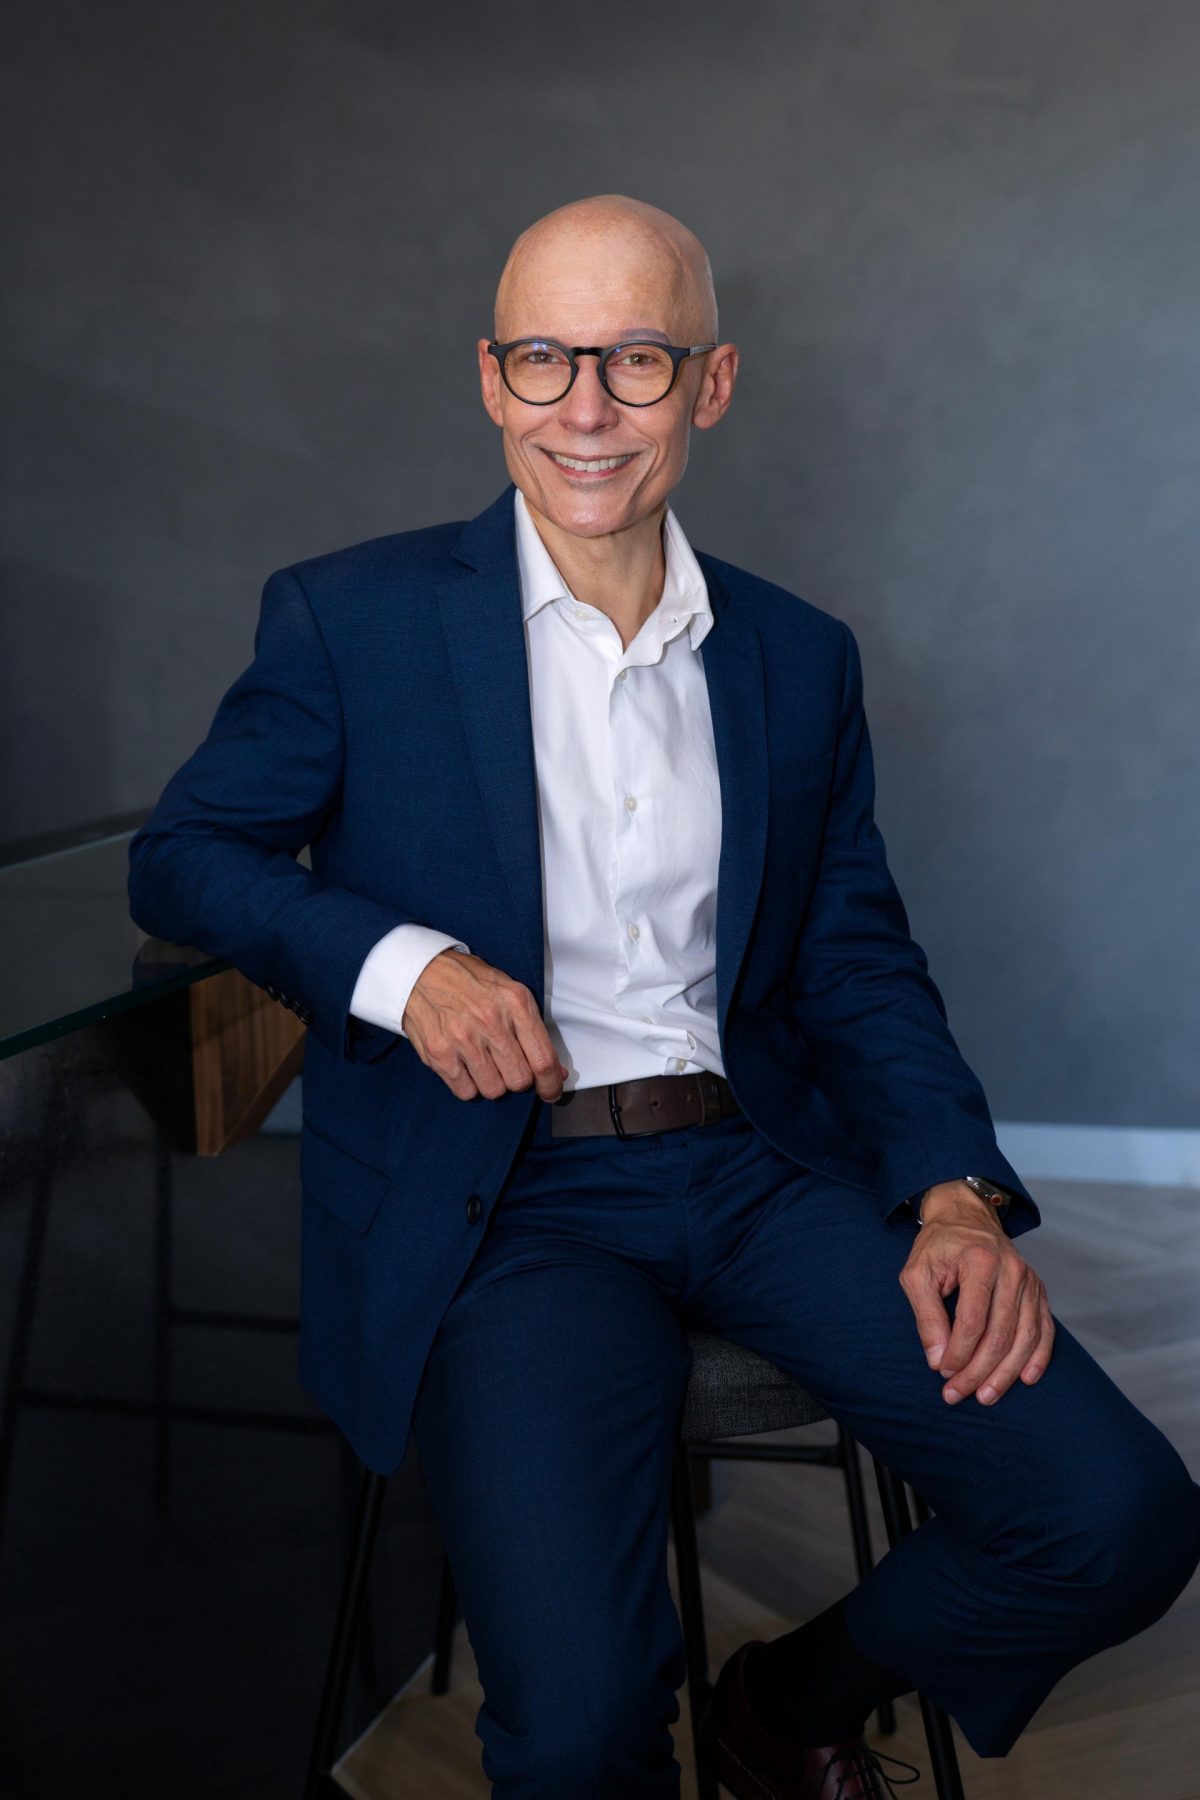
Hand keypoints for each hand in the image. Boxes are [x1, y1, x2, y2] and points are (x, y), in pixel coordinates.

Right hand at [401, 949, 569, 1103]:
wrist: (422, 972)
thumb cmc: (471, 983)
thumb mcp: (510, 994)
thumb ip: (534, 1032)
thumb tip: (556, 1072)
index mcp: (515, 1003)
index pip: (543, 1059)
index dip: (551, 1085)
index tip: (551, 1092)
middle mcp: (491, 1021)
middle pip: (519, 1080)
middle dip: (517, 1079)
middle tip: (507, 1065)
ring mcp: (463, 1039)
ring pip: (494, 1090)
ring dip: (493, 1082)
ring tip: (484, 1062)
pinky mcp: (439, 1053)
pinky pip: (466, 1092)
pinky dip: (469, 1084)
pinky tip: (465, 1065)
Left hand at [899, 1181, 1055, 1405]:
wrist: (965, 1216)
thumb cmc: (938, 1247)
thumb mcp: (917, 1274)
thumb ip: (926, 1316)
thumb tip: (938, 1360)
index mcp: (980, 1262)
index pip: (973, 1321)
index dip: (959, 1353)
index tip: (943, 1374)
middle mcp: (1012, 1270)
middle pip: (1000, 1334)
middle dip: (979, 1371)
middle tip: (958, 1394)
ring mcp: (1030, 1280)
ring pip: (1025, 1337)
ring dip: (1006, 1373)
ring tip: (987, 1396)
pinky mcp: (1039, 1290)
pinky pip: (1045, 1330)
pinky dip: (1038, 1357)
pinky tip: (1025, 1378)